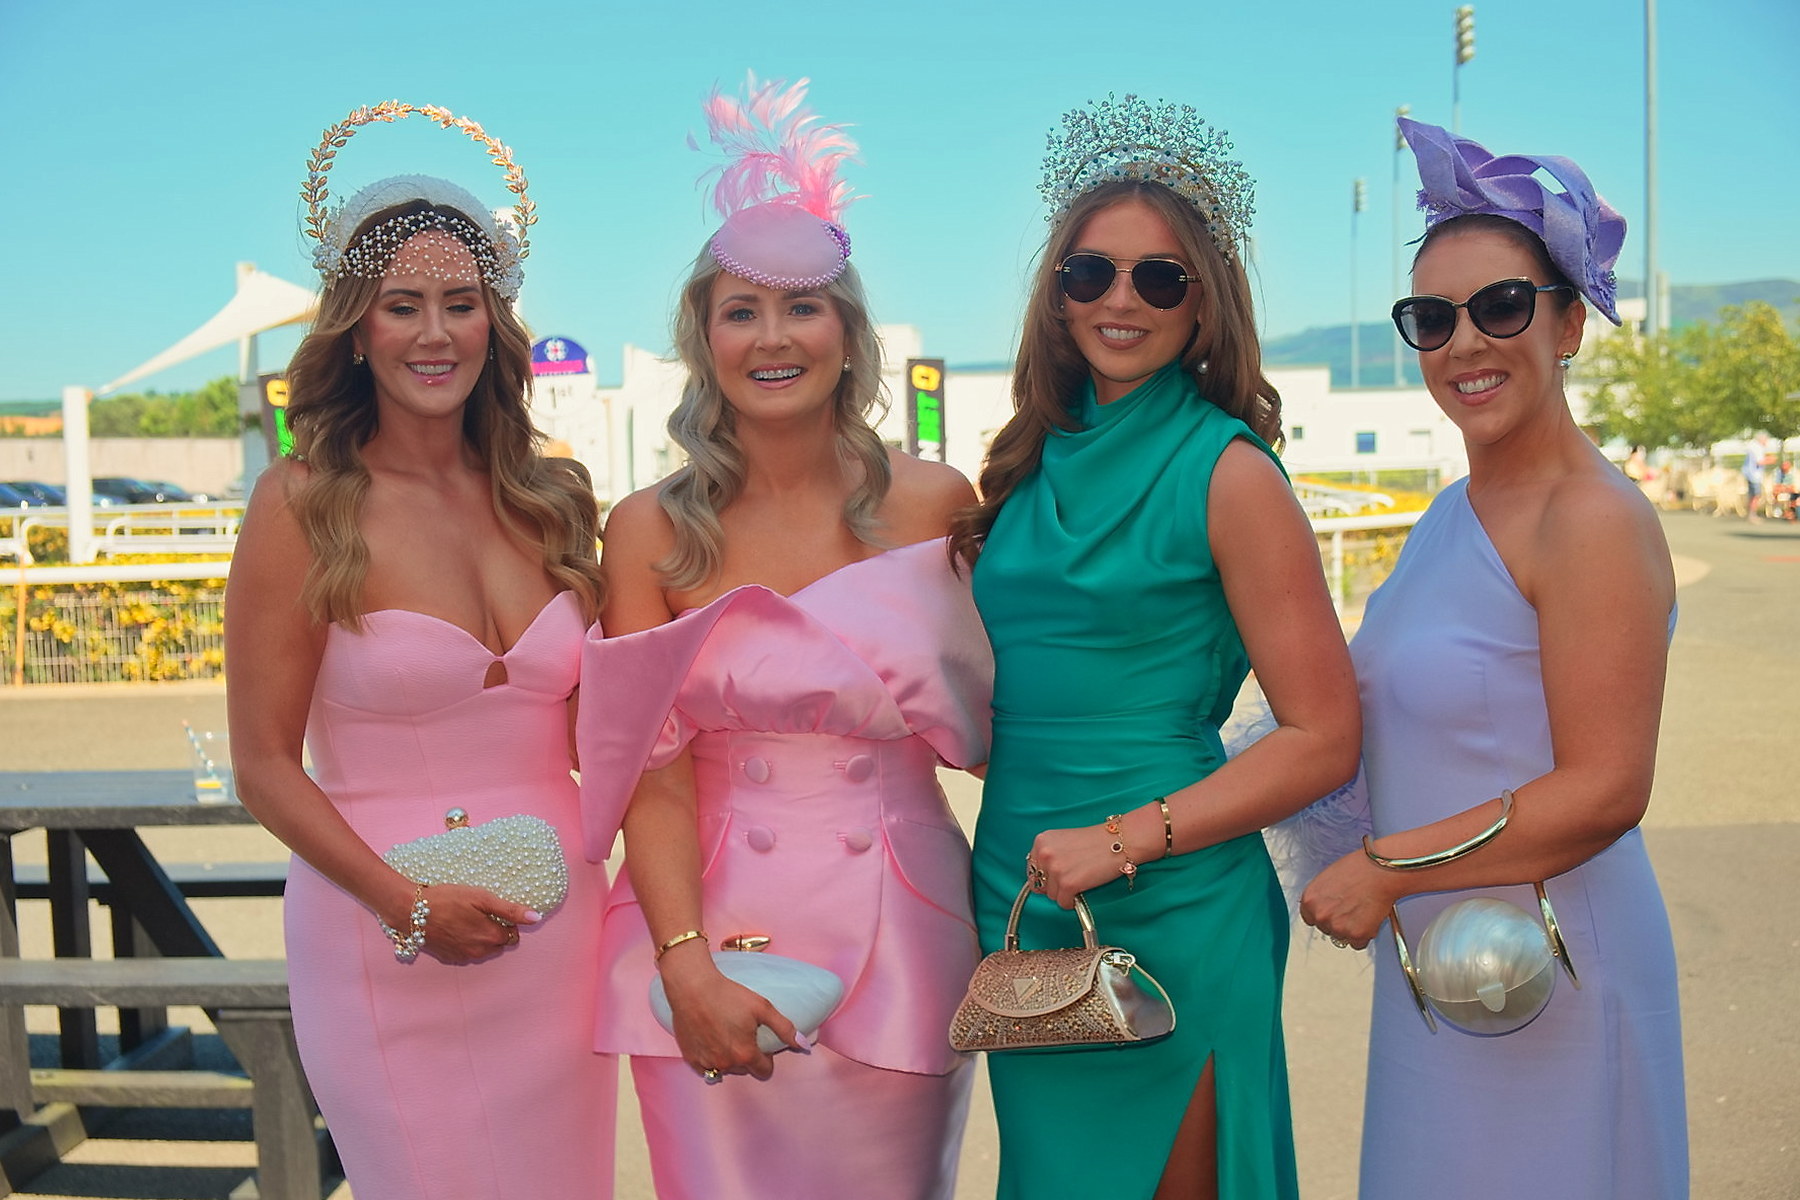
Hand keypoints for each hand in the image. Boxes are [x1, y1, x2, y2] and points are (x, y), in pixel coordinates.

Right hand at [389, 884, 538, 964]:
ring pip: (483, 949)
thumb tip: (536, 918)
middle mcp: (478, 952)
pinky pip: (466, 952)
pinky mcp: (448, 957)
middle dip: (495, 930)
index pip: (512, 935)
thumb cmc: (448, 899)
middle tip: (479, 913)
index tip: (493, 910)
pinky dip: (465, 942)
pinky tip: (454, 927)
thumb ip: (510, 910)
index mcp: (490, 937)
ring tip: (465, 919)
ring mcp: (462, 957)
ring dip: (481, 937)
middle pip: (499, 944)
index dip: (506, 921)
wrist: (410, 910)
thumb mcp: (482, 898)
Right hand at [658, 949, 802, 1081]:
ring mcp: (707, 1063)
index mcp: (746, 1054)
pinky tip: (710, 1040)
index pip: (764, 1071)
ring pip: (726, 1069)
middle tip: (742, 1034)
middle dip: (747, 1056)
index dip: (766, 1057)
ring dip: (729, 1058)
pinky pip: (706, 1068)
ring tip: (726, 1035)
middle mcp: (726, 1064)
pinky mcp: (691, 1059)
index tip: (760, 1041)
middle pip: (745, 1069)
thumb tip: (804, 1045)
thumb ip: (784, 1028)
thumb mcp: (762, 1007)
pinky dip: (711, 1059)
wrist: (693, 988)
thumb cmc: (728, 995)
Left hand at [1027, 820, 1137, 908]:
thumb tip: (1040, 879)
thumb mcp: (1064, 840)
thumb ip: (1049, 855)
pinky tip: (1083, 889)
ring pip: (1052, 896)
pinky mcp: (1068, 884)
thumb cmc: (1096, 841)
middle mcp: (1044, 854)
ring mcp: (1055, 869)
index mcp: (1041, 841)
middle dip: (1054, 886)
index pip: (1032, 870)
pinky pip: (1063, 903)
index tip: (1059, 875)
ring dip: (1065, 893)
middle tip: (1072, 877)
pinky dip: (1072, 901)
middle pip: (1040, 885)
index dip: (1046, 876)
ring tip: (1081, 879)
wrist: (1121, 840)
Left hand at [1299, 849, 1399, 949]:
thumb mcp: (1328, 878)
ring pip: (1342, 937)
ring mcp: (1337, 927)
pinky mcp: (1356, 935)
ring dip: (1351, 929)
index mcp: (1309, 900)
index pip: (1310, 918)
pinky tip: (1369, 918)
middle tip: (1351, 908)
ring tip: (1362, 909)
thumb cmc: (1358, 869)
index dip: (1324, 915)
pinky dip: (1365, 935)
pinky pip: (1358, 944)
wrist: (1380, 871)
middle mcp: (1320, 915)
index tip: (1332, 913)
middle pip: (1326, 929)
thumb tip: (1325, 904)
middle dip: (1338, 922)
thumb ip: (1322, 896)